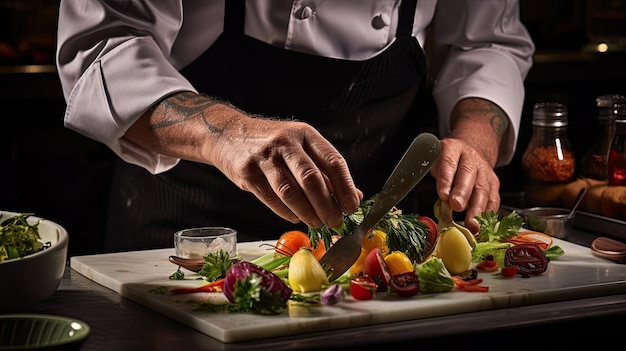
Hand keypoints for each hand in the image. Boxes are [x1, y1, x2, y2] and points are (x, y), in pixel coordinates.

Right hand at [210, 116, 362, 227]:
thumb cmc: (273, 145)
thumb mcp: (301, 147)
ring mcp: (264, 158)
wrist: (228, 134)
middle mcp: (286, 143)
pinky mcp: (247, 173)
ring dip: (307, 212)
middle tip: (335, 221)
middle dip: (327, 205)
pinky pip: (270, 198)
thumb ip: (326, 171)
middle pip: (312, 179)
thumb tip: (354, 196)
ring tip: (317, 223)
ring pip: (290, 191)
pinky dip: (286, 212)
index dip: (345, 187)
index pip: (333, 161)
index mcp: (305, 134)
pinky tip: (296, 218)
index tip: (352, 206)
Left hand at [430, 138, 499, 232]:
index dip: (446, 179)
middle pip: (468, 175)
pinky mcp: (493, 183)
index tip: (443, 194)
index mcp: (452, 149)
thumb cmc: (447, 162)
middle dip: (462, 192)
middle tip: (456, 206)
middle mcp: (471, 158)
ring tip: (471, 224)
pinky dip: (488, 213)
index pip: (448, 163)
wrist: (469, 152)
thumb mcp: (435, 162)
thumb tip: (441, 203)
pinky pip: (493, 199)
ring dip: (477, 208)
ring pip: (482, 189)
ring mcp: (484, 171)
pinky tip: (483, 225)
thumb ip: (437, 180)